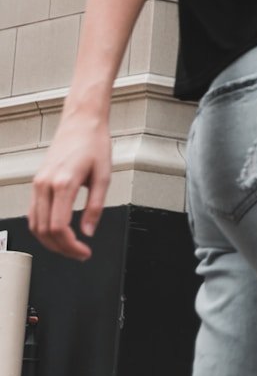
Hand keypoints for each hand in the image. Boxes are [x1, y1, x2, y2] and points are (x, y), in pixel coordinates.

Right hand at [28, 111, 111, 260]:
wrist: (81, 122)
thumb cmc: (94, 143)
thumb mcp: (104, 175)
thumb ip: (95, 207)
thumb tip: (88, 232)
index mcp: (63, 183)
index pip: (59, 228)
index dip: (71, 246)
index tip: (84, 252)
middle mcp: (46, 184)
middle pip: (44, 231)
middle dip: (61, 248)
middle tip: (79, 253)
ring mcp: (38, 183)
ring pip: (35, 225)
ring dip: (50, 241)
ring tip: (69, 246)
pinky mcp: (37, 182)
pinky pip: (33, 213)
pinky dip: (42, 228)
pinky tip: (56, 232)